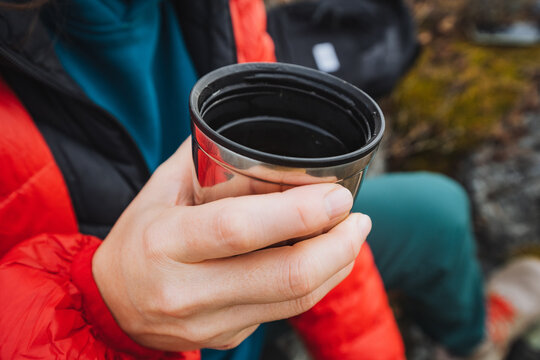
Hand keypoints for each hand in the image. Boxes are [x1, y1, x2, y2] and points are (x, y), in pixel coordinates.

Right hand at [92, 138, 370, 351]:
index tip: (337, 196)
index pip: (239, 230)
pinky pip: (284, 312)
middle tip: (358, 218)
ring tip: (353, 235)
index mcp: (164, 242)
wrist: (112, 303)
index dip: (298, 213)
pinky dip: (316, 283)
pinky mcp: (225, 338)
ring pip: (294, 300)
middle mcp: (185, 291)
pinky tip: (326, 260)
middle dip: (337, 246)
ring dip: (337, 266)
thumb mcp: (163, 190)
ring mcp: (207, 323)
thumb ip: (211, 166)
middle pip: (284, 276)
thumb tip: (272, 153)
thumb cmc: (139, 236)